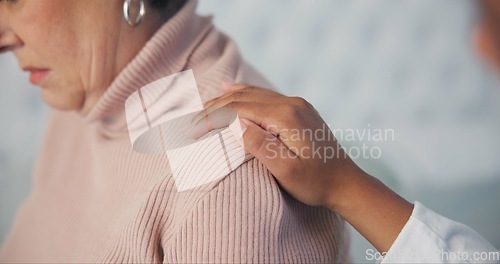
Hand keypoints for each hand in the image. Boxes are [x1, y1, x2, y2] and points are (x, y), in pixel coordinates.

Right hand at [193, 84, 413, 252]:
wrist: (346, 183)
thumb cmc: (316, 183)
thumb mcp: (287, 171)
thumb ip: (260, 145)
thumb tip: (234, 124)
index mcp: (286, 117)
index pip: (238, 110)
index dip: (211, 117)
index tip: (190, 130)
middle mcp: (291, 104)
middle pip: (242, 98)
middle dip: (213, 108)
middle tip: (189, 120)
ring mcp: (296, 104)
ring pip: (252, 94)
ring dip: (226, 99)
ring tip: (202, 106)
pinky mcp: (298, 109)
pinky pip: (264, 95)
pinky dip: (243, 94)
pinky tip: (231, 89)